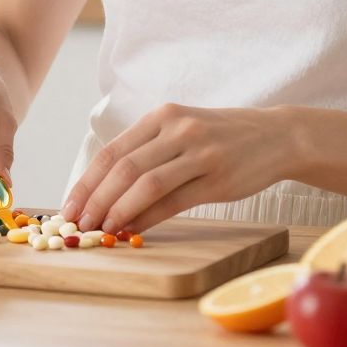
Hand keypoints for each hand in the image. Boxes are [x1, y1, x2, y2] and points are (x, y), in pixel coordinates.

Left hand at [61, 103, 287, 234]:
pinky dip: (148, 218)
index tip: (70, 206)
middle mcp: (179, 129)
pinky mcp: (218, 179)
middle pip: (124, 169)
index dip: (87, 182)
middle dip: (96, 200)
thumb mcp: (183, 131)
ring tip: (102, 230)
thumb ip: (148, 154)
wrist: (276, 137)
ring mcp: (200, 153)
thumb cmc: (221, 138)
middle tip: (78, 224)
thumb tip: (107, 194)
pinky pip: (174, 202)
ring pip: (146, 185)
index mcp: (163, 116)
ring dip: (118, 211)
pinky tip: (133, 229)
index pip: (113, 151)